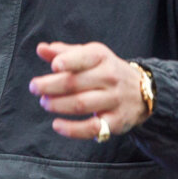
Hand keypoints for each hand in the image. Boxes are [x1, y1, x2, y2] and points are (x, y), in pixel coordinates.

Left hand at [29, 41, 150, 139]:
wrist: (143, 91)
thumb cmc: (106, 70)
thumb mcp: (90, 56)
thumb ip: (64, 53)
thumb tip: (40, 48)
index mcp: (101, 57)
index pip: (84, 58)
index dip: (68, 61)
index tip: (54, 66)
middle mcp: (109, 77)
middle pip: (76, 83)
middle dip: (51, 86)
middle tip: (34, 87)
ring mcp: (113, 100)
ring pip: (81, 104)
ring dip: (58, 104)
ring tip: (44, 102)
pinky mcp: (115, 122)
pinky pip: (92, 128)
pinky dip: (72, 129)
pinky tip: (57, 125)